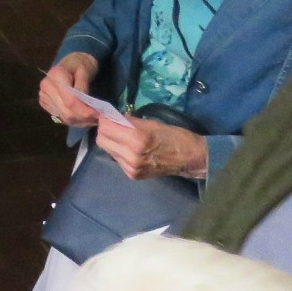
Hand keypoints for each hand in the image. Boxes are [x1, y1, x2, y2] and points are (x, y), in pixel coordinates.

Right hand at [37, 53, 100, 125]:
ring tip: (92, 119)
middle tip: (98, 119)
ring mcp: (43, 96)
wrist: (70, 63)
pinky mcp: (44, 103)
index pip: (70, 101)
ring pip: (63, 117)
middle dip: (83, 118)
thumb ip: (83, 86)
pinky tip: (83, 118)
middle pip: (66, 111)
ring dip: (80, 121)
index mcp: (55, 75)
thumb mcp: (86, 70)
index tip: (98, 114)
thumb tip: (84, 104)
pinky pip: (60, 118)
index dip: (84, 110)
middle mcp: (46, 87)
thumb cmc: (81, 64)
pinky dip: (74, 121)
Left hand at [92, 116, 207, 179]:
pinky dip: (119, 151)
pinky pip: (117, 159)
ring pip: (108, 150)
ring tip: (122, 136)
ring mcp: (131, 168)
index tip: (108, 115)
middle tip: (113, 124)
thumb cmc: (174, 136)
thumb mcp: (151, 123)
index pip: (106, 127)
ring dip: (111, 141)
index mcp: (137, 139)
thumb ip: (129, 121)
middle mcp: (131, 155)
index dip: (105, 119)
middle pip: (102, 140)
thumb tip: (112, 117)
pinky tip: (129, 148)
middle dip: (105, 130)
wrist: (190, 159)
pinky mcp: (132, 175)